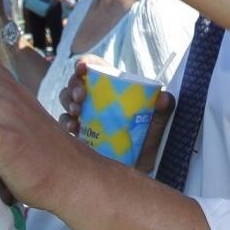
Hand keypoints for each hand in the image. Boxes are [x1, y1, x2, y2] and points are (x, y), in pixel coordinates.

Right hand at [58, 58, 175, 173]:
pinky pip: (64, 122)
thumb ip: (162, 111)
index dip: (84, 63)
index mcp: (111, 86)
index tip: (82, 68)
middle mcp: (95, 97)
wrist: (138, 166)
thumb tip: (165, 98)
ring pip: (66, 100)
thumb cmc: (147, 138)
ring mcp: (84, 113)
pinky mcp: (78, 130)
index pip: (94, 67)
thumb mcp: (155, 124)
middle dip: (73, 85)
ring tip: (76, 112)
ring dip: (67, 102)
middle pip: (75, 82)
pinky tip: (73, 128)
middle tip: (81, 96)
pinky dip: (65, 122)